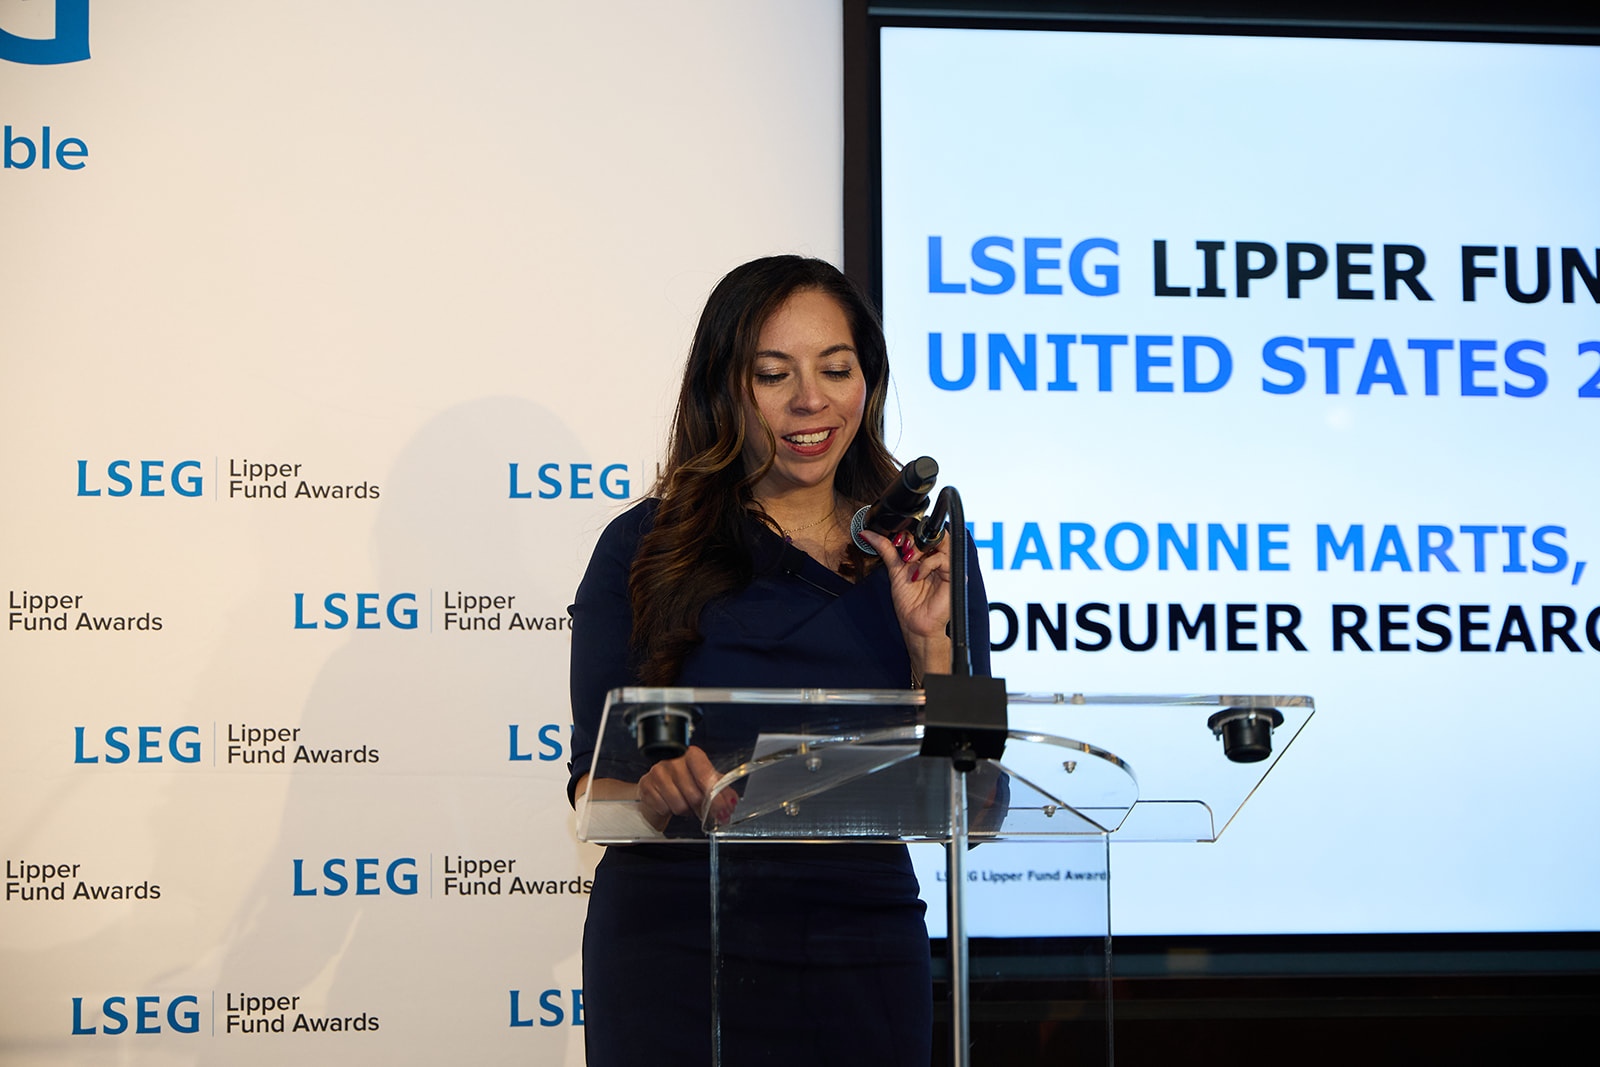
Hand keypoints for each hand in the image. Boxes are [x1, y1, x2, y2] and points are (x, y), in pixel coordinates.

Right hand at [635, 746, 735, 829]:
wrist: (657, 786)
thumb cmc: (683, 782)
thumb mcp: (705, 782)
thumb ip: (721, 790)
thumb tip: (731, 801)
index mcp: (692, 755)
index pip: (706, 777)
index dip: (716, 798)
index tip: (724, 810)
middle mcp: (673, 760)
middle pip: (694, 795)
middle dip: (700, 807)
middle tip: (700, 808)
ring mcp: (658, 772)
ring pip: (679, 805)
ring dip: (684, 809)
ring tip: (683, 802)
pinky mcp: (647, 785)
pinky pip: (664, 808)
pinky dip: (668, 810)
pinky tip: (669, 802)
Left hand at [859, 528, 953, 680]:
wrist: (915, 624)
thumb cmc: (908, 602)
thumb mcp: (895, 570)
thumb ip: (886, 549)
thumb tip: (867, 534)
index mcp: (927, 556)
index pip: (924, 532)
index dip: (910, 532)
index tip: (896, 541)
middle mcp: (939, 558)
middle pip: (935, 532)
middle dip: (916, 538)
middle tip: (904, 549)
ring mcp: (947, 566)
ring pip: (941, 541)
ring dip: (920, 548)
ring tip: (910, 561)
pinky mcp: (954, 575)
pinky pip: (943, 559)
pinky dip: (927, 565)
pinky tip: (918, 576)